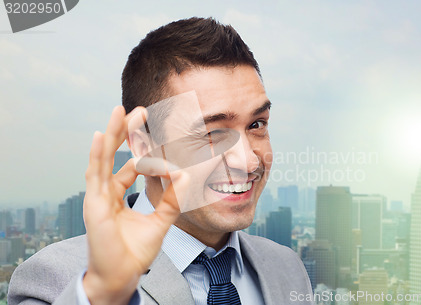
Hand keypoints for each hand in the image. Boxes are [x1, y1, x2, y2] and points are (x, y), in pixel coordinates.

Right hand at [82, 106, 180, 304]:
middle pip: (116, 154)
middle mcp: (106, 192)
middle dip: (127, 132)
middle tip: (140, 111)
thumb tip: (185, 176)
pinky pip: (95, 174)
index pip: (132, 167)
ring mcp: (98, 196)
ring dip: (113, 134)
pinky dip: (98, 154)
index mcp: (118, 195)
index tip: (165, 150)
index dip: (148, 156)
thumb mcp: (160, 221)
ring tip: (120, 111)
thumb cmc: (135, 251)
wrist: (123, 276)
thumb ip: (172, 200)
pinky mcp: (94, 203)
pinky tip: (102, 134)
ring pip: (104, 158)